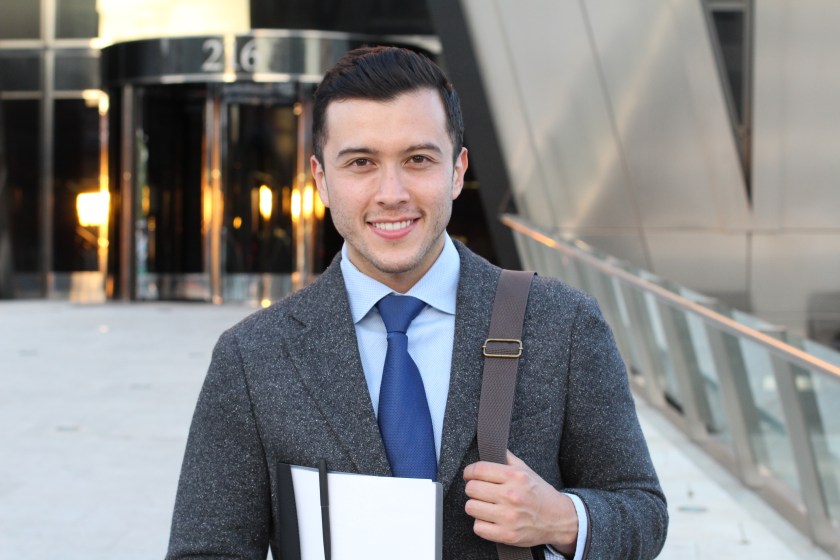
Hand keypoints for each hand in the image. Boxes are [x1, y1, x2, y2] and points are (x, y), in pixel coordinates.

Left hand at [463, 451, 577, 554]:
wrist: (559, 519)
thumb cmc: (539, 493)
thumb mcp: (526, 470)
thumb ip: (506, 457)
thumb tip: (490, 446)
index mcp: (515, 476)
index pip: (478, 470)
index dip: (469, 472)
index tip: (469, 475)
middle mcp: (511, 495)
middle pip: (471, 489)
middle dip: (472, 489)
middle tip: (479, 491)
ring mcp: (508, 517)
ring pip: (471, 508)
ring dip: (475, 506)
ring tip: (484, 505)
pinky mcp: (507, 535)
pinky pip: (478, 527)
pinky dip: (481, 524)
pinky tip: (489, 519)